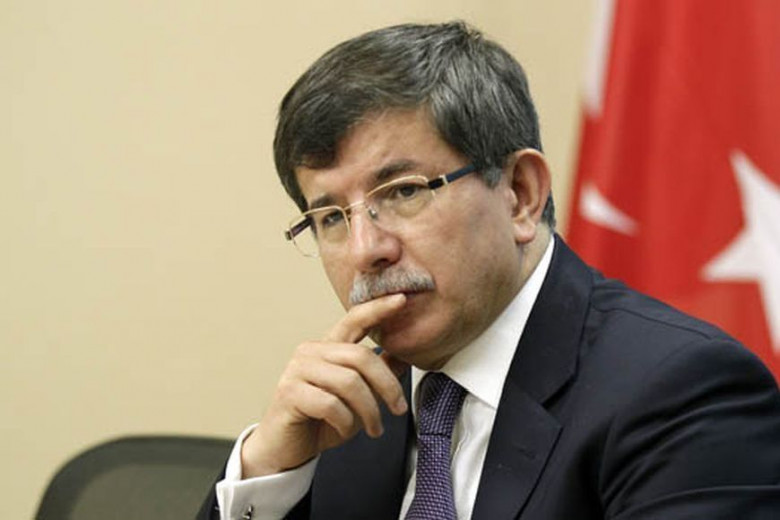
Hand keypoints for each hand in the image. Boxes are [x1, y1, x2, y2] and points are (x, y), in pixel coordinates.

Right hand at [240, 293, 409, 477]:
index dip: (378, 308)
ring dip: (369, 411)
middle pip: (361, 357)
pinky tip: (344, 429)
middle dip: (387, 386)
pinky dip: (346, 422)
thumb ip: (376, 373)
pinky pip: (332, 404)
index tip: (402, 298)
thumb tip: (403, 355)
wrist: (286, 450)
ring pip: (349, 383)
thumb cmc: (321, 420)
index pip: (354, 319)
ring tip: (374, 428)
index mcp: (328, 347)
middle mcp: (311, 352)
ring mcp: (297, 370)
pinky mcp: (289, 392)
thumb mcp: (357, 397)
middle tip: (398, 409)